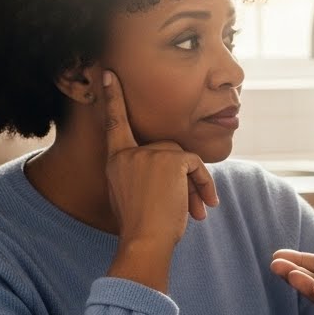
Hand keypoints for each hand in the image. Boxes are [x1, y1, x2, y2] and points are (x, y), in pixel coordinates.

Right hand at [100, 70, 217, 289]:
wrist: (144, 241)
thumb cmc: (142, 228)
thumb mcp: (133, 196)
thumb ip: (146, 175)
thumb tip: (178, 167)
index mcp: (115, 160)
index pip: (114, 123)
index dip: (112, 98)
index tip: (108, 73)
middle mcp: (129, 152)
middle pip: (169, 152)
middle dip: (184, 178)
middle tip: (194, 208)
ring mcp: (149, 154)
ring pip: (185, 160)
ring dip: (196, 185)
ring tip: (197, 211)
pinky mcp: (171, 159)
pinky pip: (197, 165)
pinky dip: (205, 184)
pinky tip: (202, 205)